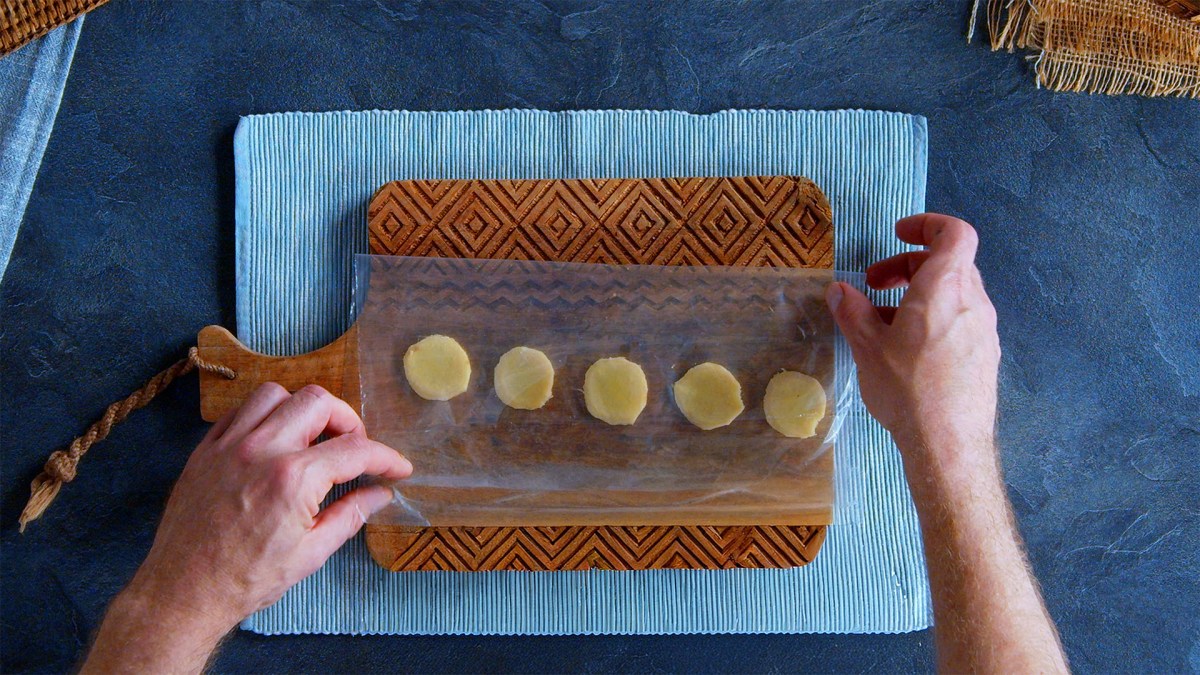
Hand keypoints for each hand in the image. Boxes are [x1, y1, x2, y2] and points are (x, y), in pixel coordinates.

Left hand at [84, 384, 410, 672]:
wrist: (184, 592)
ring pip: (277, 394)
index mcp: (293, 479)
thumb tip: (381, 494)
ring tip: (313, 438)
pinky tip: (275, 441)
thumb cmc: (247, 579)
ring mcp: (229, 445)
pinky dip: (266, 416)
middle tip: (354, 447)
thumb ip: (350, 515)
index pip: (355, 450)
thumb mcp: (311, 553)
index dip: (385, 457)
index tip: (397, 468)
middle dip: (347, 420)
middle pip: (318, 402)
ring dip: (303, 409)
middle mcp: (262, 450)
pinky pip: (241, 411)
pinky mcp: (206, 450)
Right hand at [828, 218, 1066, 673]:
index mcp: (946, 286)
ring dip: (920, 296)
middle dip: (909, 267)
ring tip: (884, 322)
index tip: (898, 233)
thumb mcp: (868, 346)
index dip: (927, 225)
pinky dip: (935, 320)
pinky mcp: (985, 357)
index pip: (953, 233)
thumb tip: (839, 290)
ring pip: (954, 295)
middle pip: (949, 264)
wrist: (949, 444)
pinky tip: (908, 350)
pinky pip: (961, 321)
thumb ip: (853, 311)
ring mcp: (984, 330)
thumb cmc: (907, 388)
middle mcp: (974, 301)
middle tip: (875, 284)